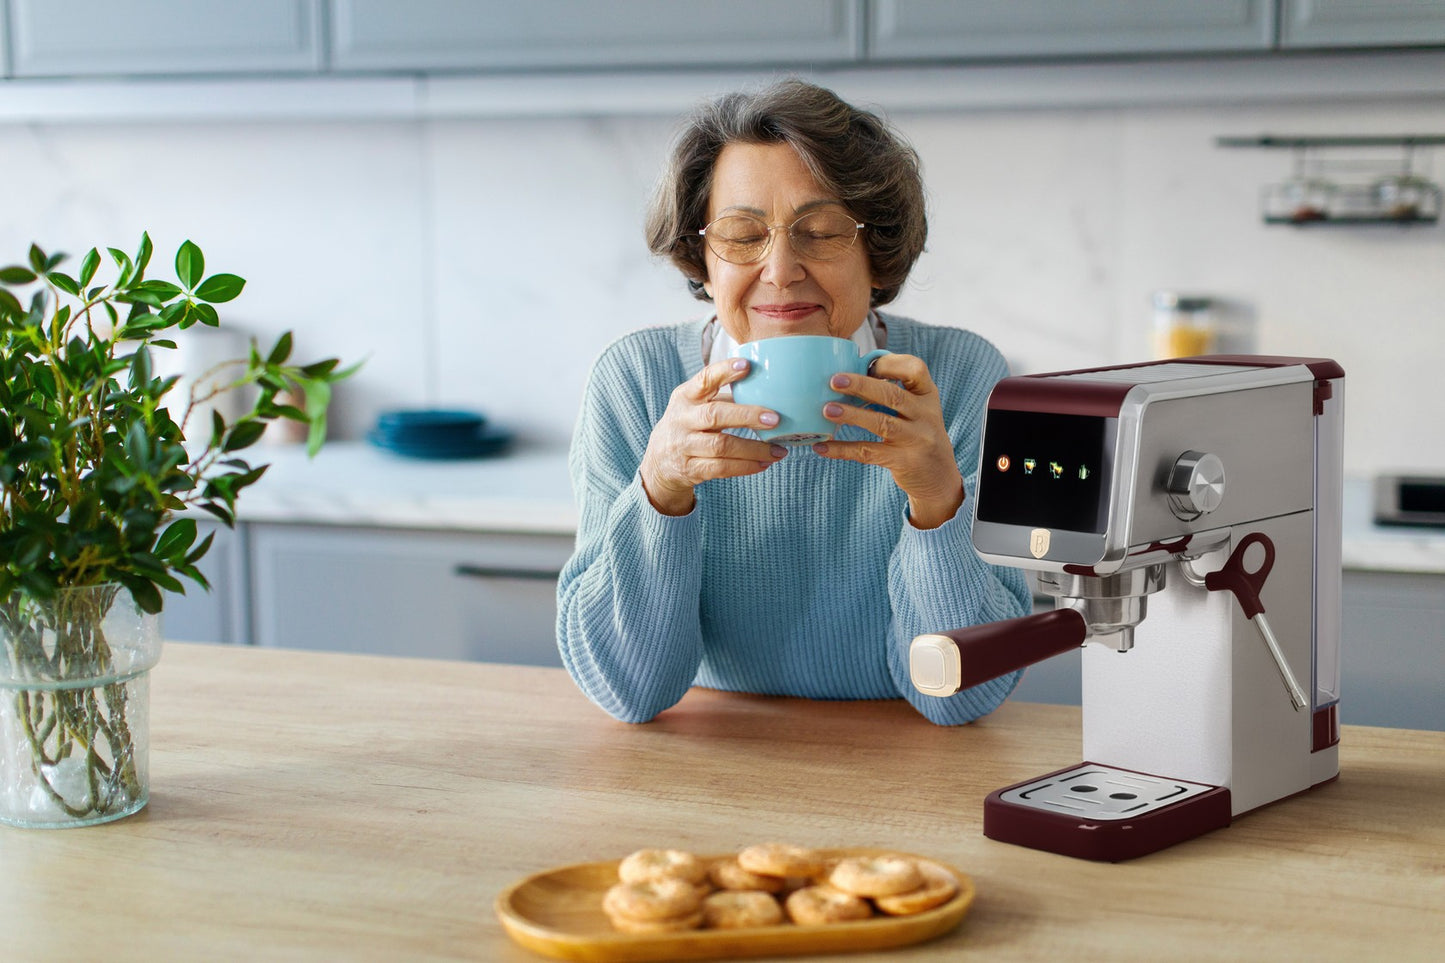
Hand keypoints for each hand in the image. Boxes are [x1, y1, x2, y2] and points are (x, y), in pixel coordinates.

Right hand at [639, 358, 787, 515]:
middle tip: (776, 419)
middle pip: (715, 415)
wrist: (659, 461)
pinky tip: (764, 463)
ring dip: (754, 449)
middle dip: (747, 415)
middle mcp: (682, 419)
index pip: (704, 379)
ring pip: (722, 446)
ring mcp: (684, 446)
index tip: (747, 365)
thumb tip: (768, 391)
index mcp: (685, 397)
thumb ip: (723, 397)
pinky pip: (722, 468)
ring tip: (778, 450)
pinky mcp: (690, 469)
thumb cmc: (688, 425)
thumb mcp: (695, 405)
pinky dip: (746, 466)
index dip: (724, 371)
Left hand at [811, 353, 964, 529]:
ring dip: (852, 415)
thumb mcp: (918, 410)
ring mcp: (916, 439)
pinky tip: (823, 447)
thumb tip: (849, 376)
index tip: (866, 365)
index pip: (915, 369)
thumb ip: (894, 394)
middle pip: (893, 395)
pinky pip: (869, 452)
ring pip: (882, 423)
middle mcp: (926, 415)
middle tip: (834, 381)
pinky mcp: (903, 461)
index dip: (889, 364)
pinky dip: (843, 449)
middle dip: (861, 385)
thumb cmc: (919, 435)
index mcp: (928, 395)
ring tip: (827, 410)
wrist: (939, 477)